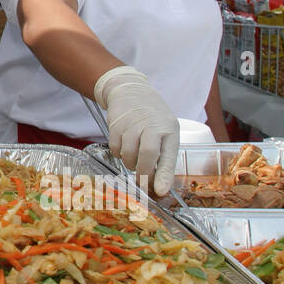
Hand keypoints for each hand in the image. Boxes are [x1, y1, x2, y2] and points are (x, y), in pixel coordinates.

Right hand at [94, 66, 179, 196]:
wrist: (130, 91)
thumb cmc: (152, 116)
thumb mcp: (165, 130)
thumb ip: (164, 153)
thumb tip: (160, 181)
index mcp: (168, 130)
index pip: (168, 156)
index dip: (164, 176)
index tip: (161, 191)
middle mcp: (151, 126)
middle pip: (147, 155)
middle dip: (143, 173)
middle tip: (142, 180)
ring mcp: (132, 124)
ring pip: (129, 155)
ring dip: (130, 163)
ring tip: (134, 160)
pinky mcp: (115, 125)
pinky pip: (115, 149)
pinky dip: (119, 154)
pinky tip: (124, 147)